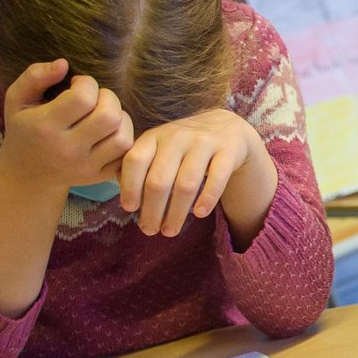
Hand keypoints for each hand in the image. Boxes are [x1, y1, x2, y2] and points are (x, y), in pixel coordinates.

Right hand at [0, 59, 133, 192]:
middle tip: (95, 98)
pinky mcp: (99, 176)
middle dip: (107, 98)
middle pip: (109, 116)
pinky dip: (124, 137)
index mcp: (44, 127)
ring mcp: (85, 166)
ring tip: (103, 114)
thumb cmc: (24, 129)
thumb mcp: (17, 99)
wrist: (26, 175)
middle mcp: (67, 149)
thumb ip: (35, 76)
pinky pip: (127, 154)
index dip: (86, 83)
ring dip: (120, 118)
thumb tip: (63, 64)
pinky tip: (109, 131)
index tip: (77, 85)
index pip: (82, 98)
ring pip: (123, 137)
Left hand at [117, 109, 265, 236]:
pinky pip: (217, 179)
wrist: (225, 126)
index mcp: (154, 137)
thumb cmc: (184, 147)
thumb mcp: (159, 148)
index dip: (130, 187)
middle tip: (150, 231)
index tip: (130, 209)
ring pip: (186, 184)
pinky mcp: (228, 150)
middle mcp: (177, 137)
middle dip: (152, 210)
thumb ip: (142, 168)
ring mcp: (203, 142)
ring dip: (176, 212)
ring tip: (170, 231)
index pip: (135, 161)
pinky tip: (200, 214)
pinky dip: (207, 199)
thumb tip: (129, 203)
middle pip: (159, 179)